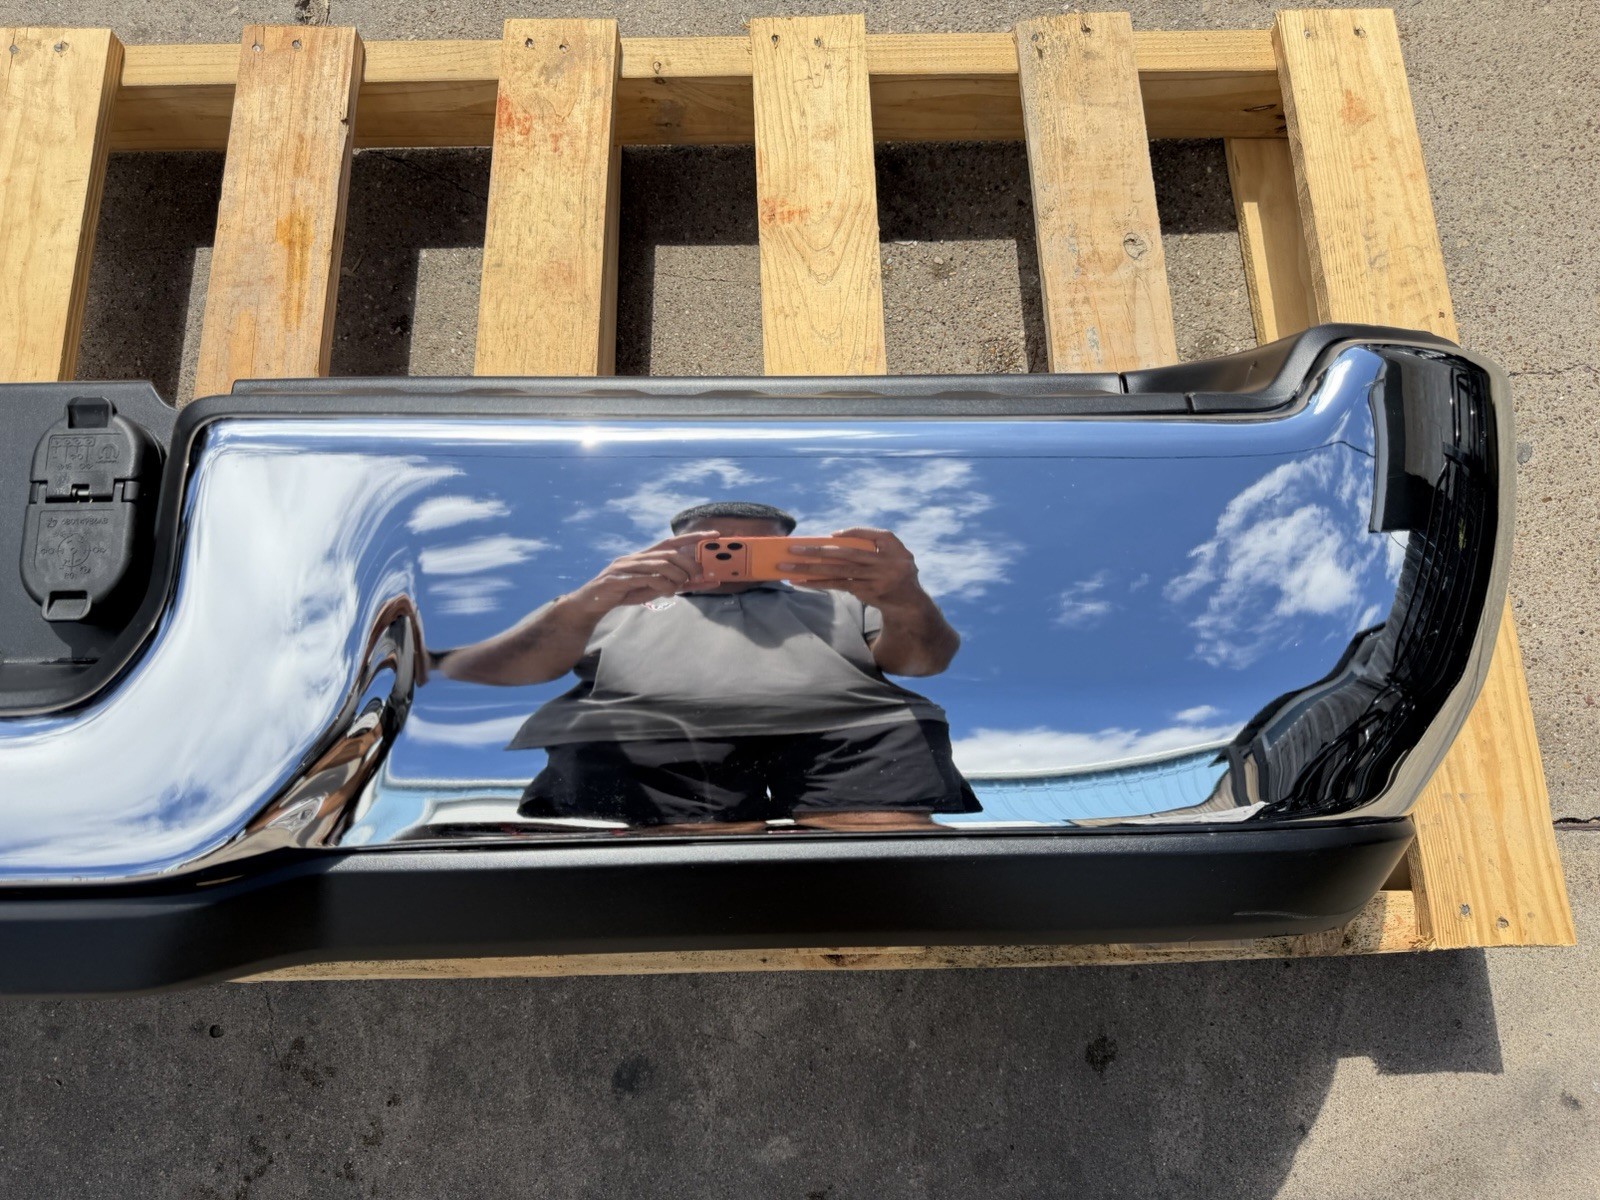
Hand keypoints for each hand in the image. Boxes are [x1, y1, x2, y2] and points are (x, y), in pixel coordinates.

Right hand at [569, 530, 716, 611]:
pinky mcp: (618, 578)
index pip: (672, 541)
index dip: (693, 537)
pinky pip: (647, 578)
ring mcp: (626, 566)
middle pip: (670, 553)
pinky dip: (662, 585)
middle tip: (697, 576)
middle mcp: (636, 557)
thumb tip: (701, 582)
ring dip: (676, 577)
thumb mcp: (653, 589)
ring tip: (679, 588)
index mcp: (644, 556)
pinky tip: (666, 593)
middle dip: (688, 564)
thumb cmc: (625, 593)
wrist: (591, 603)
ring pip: (661, 564)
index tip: (715, 535)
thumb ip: (674, 583)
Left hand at [777, 526, 925, 608]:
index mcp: (894, 547)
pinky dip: (818, 582)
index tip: (831, 536)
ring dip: (810, 569)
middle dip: (817, 551)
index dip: (854, 533)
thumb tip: (834, 537)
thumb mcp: (894, 552)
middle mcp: (886, 563)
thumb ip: (872, 540)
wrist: (909, 604)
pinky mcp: (866, 593)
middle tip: (793, 548)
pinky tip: (801, 581)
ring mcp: (875, 579)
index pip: (874, 535)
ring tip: (787, 567)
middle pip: (846, 554)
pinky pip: (838, 585)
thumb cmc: (895, 572)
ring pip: (838, 571)